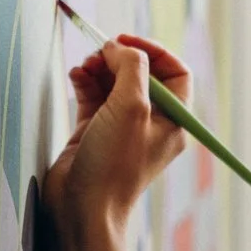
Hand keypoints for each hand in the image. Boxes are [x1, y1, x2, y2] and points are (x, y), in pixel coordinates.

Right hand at [40, 35, 191, 237]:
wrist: (82, 209)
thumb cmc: (114, 165)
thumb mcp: (131, 107)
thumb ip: (131, 68)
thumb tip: (119, 47)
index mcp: (173, 121)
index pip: (175, 73)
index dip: (153, 51)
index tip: (126, 41)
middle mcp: (150, 124)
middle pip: (141, 75)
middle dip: (119, 58)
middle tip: (99, 51)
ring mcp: (121, 129)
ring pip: (114, 83)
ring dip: (99, 68)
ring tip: (83, 65)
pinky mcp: (95, 133)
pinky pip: (93, 97)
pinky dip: (85, 81)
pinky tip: (75, 75)